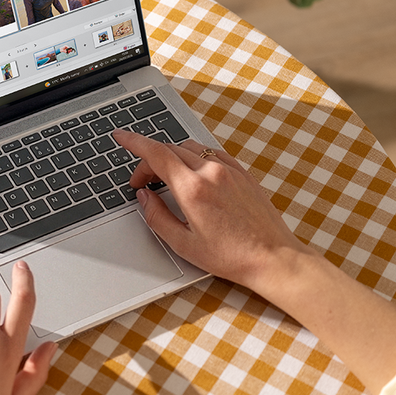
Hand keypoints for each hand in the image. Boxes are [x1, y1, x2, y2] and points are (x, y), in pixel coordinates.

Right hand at [112, 130, 303, 291]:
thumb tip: (145, 198)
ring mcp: (230, 170)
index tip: (121, 136)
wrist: (274, 258)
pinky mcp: (243, 173)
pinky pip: (211, 153)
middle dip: (149, 162)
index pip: (155, 153)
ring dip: (172, 157)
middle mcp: (211, 172)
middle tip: (142, 183)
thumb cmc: (232, 256)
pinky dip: (195, 157)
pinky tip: (193, 174)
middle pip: (170, 150)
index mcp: (193, 189)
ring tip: (167, 180)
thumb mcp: (184, 244)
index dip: (133, 141)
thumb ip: (157, 217)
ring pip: (190, 147)